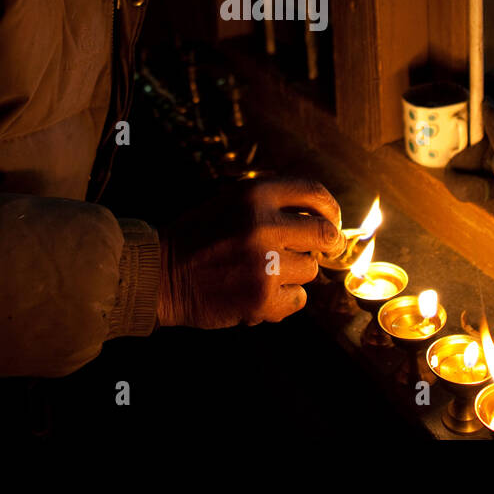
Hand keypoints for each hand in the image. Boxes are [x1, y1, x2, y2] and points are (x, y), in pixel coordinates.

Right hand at [157, 177, 344, 327]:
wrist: (161, 274)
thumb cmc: (200, 237)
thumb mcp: (232, 202)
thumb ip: (273, 203)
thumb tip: (324, 217)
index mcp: (255, 193)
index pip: (315, 194)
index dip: (331, 210)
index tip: (332, 221)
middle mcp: (263, 224)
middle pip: (325, 234)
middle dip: (326, 245)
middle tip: (319, 252)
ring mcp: (264, 263)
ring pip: (310, 270)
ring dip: (293, 274)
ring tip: (263, 273)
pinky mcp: (261, 297)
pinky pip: (298, 300)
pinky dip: (283, 301)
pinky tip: (258, 293)